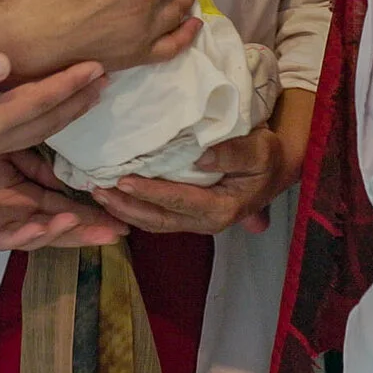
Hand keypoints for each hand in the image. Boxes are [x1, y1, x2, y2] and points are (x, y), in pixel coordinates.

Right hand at [0, 54, 105, 184]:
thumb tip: (4, 59)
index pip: (36, 102)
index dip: (67, 84)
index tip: (95, 66)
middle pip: (47, 121)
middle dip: (79, 100)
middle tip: (107, 77)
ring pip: (41, 132)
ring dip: (70, 112)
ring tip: (94, 93)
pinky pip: (27, 137)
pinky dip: (50, 122)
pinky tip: (57, 111)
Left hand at [0, 156, 126, 251]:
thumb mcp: (10, 154)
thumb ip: (38, 165)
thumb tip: (72, 172)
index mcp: (26, 199)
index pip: (67, 210)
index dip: (93, 215)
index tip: (122, 217)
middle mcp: (16, 217)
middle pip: (58, 230)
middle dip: (87, 232)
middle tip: (117, 233)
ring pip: (35, 236)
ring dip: (60, 233)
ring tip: (81, 224)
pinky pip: (4, 238)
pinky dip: (25, 234)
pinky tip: (43, 227)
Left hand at [87, 88, 312, 235]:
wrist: (275, 169)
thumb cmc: (267, 156)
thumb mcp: (260, 149)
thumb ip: (234, 153)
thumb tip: (201, 156)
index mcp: (221, 209)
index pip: (178, 201)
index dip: (150, 193)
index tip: (124, 180)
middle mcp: (206, 222)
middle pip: (158, 220)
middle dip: (125, 207)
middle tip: (97, 190)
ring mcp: (195, 222)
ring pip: (153, 223)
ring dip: (123, 211)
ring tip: (97, 193)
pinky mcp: (188, 215)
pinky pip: (156, 217)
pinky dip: (132, 209)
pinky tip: (113, 197)